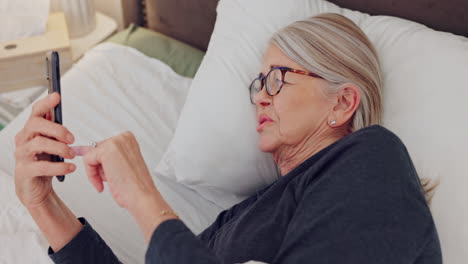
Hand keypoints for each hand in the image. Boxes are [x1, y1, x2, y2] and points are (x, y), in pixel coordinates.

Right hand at [14, 92, 75, 208]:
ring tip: (71, 154)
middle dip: (57, 129)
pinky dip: (59, 167)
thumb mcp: (52, 144)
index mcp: (32, 131)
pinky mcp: (25, 171)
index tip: (57, 96)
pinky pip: (42, 166)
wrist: (36, 188)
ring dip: (60, 148)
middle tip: (72, 139)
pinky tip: (70, 168)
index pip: (36, 112)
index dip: (45, 103)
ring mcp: (22, 155)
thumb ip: (56, 131)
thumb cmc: (45, 163)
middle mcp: (24, 140)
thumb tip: (64, 119)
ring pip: (39, 144)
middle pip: (35, 124)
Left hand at [78, 131, 157, 209]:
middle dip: (100, 168)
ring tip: (113, 179)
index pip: (104, 147)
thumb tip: (83, 149)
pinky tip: (105, 181)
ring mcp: (116, 142)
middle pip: (96, 150)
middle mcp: (123, 138)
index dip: (104, 164)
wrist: (140, 195)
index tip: (108, 170)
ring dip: (97, 172)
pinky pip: (87, 160)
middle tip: (113, 177)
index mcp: (128, 139)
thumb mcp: (120, 165)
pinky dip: (92, 175)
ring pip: (91, 155)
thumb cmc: (133, 186)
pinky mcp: (107, 150)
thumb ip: (106, 156)